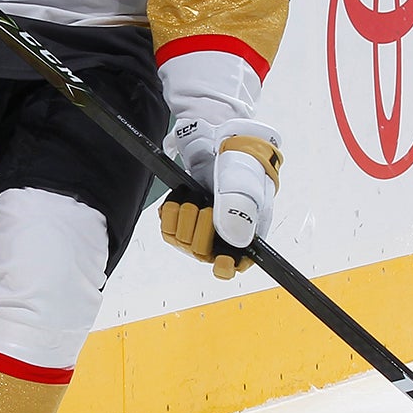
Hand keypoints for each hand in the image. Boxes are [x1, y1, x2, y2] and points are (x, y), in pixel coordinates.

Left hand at [159, 117, 281, 279]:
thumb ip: (240, 211)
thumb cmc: (242, 165)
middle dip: (201, 226)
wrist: (221, 146)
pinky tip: (181, 197)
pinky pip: (166, 228)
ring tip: (196, 196)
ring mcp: (199, 230)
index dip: (226, 265)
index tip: (221, 257)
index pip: (234, 266)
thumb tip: (233, 241)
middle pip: (201, 252)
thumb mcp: (245, 184)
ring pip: (181, 241)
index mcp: (245, 236)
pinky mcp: (180, 219)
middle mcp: (221, 237)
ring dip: (185, 215)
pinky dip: (170, 210)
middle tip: (208, 204)